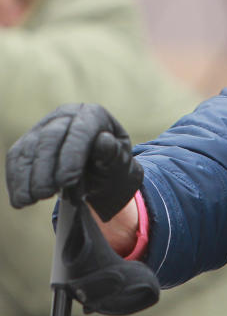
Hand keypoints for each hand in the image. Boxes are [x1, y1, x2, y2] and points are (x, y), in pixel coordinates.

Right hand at [6, 103, 142, 220]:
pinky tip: (21, 199)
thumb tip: (103, 140)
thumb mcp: (120, 163)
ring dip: (27, 177)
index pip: (80, 130)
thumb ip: (113, 153)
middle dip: (45, 168)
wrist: (101, 171)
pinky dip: (17, 179)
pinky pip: (17, 158)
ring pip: (29, 148)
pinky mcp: (28, 141)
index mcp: (94, 115)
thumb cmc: (113, 165)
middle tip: (46, 194)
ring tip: (30, 200)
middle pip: (49, 137)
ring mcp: (45, 126)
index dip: (72, 155)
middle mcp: (67, 115)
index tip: (68, 181)